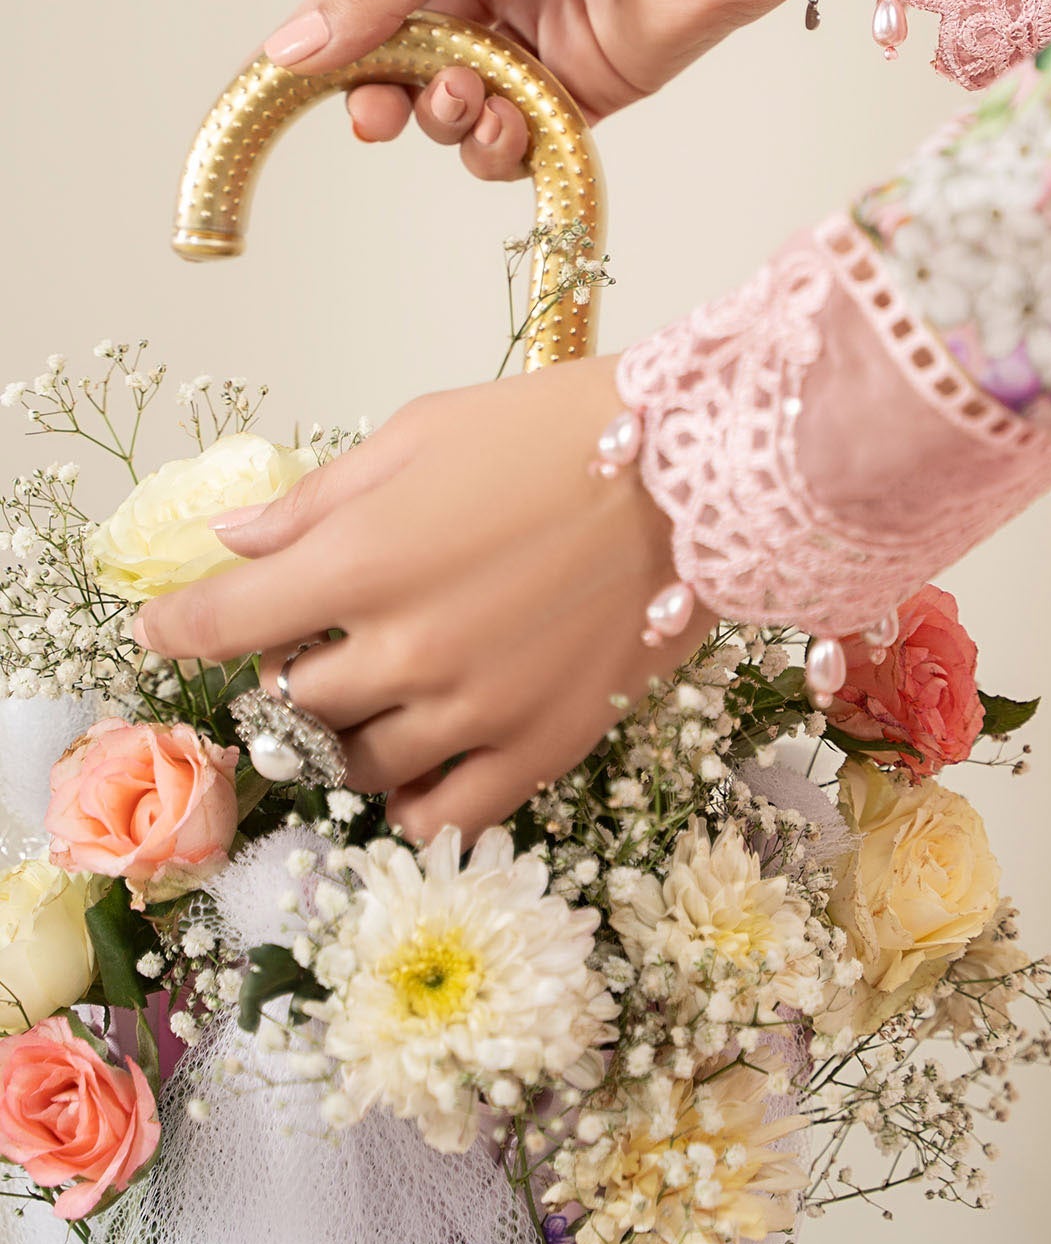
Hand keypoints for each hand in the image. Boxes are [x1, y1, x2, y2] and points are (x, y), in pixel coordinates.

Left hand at [134, 357, 712, 838]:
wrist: (695, 467)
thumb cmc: (554, 428)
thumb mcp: (422, 431)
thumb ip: (321, 498)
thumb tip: (236, 542)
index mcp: (363, 558)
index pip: (221, 622)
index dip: (175, 630)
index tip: (163, 631)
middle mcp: (407, 646)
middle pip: (291, 697)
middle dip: (286, 666)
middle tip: (318, 633)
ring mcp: (474, 707)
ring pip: (358, 759)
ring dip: (347, 728)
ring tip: (380, 683)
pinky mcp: (541, 744)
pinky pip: (445, 814)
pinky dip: (410, 804)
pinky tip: (409, 772)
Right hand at [260, 0, 855, 170]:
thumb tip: (288, 46)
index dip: (333, 40)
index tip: (292, 81)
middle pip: (406, 60)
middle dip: (385, 94)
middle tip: (378, 116)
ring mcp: (540, 35)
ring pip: (458, 106)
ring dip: (449, 116)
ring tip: (472, 99)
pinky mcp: (587, 88)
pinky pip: (520, 136)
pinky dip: (503, 144)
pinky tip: (511, 125)